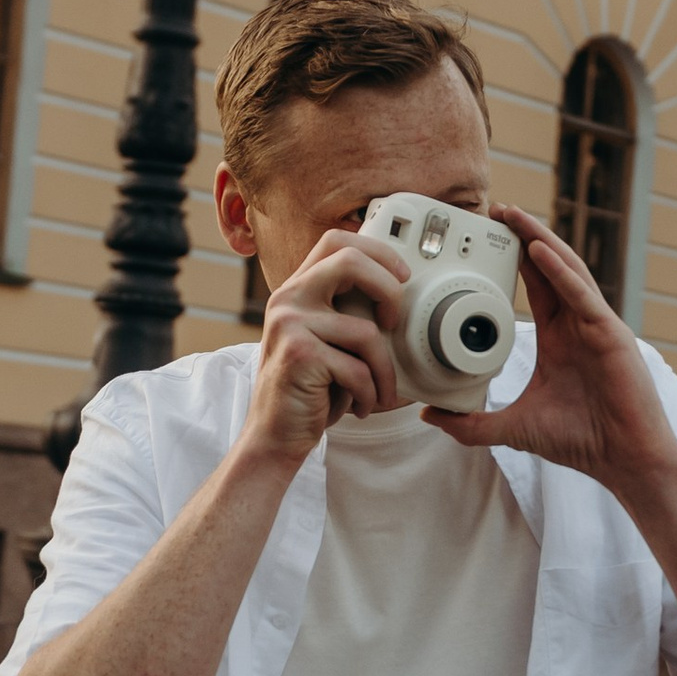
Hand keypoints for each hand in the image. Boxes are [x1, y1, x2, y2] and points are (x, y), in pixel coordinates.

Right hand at [241, 227, 406, 465]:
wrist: (275, 434)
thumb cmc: (310, 389)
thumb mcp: (326, 340)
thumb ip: (346, 311)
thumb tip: (400, 292)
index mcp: (297, 288)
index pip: (336, 241)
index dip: (377, 250)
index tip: (401, 276)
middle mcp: (288, 298)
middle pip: (351, 260)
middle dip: (389, 289)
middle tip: (394, 321)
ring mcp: (290, 323)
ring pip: (366, 331)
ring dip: (384, 371)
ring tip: (379, 393)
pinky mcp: (299, 354)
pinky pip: (358, 368)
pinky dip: (369, 394)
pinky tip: (361, 406)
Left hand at [428, 210, 676, 507]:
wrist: (623, 461)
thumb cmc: (581, 440)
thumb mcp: (514, 428)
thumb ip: (472, 423)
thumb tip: (430, 416)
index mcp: (558, 337)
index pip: (534, 285)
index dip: (513, 258)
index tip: (487, 236)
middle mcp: (578, 324)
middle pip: (550, 267)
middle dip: (525, 236)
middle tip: (496, 209)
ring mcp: (596, 326)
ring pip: (568, 271)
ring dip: (541, 241)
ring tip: (515, 217)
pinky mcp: (611, 336)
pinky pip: (583, 296)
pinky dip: (562, 273)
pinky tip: (541, 253)